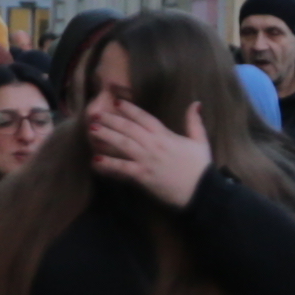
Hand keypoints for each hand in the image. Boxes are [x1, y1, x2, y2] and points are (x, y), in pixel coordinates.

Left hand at [87, 91, 213, 209]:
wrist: (202, 192)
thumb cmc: (200, 167)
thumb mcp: (200, 141)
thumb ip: (194, 122)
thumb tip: (196, 103)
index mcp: (166, 135)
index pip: (144, 117)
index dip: (130, 109)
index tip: (117, 102)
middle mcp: (153, 144)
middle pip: (129, 128)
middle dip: (111, 120)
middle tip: (95, 114)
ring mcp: (147, 160)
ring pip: (123, 144)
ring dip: (106, 135)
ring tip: (92, 129)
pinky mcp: (143, 176)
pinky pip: (123, 168)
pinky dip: (109, 164)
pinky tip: (96, 160)